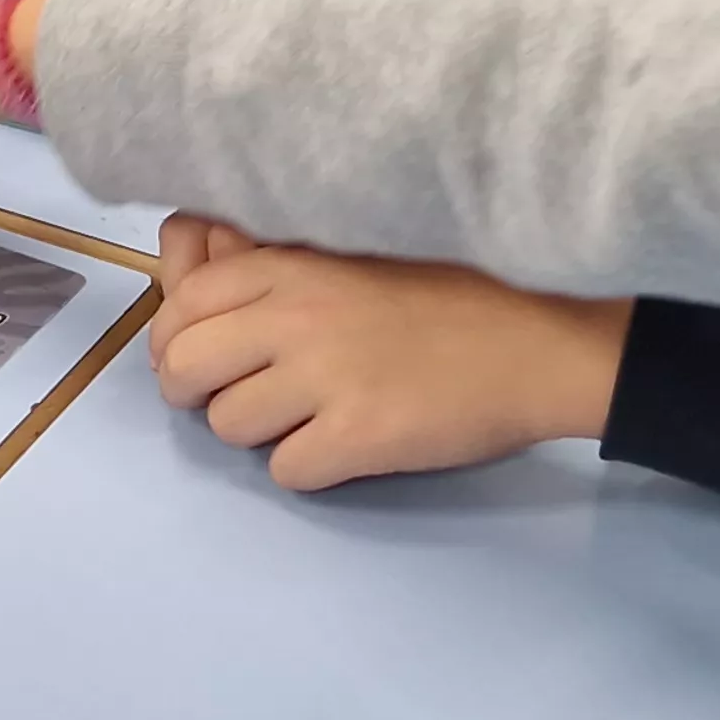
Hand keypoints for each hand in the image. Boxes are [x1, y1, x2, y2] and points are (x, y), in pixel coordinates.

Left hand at [147, 214, 629, 490]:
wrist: (540, 339)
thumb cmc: (456, 290)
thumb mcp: (355, 250)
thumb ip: (272, 256)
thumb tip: (189, 249)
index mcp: (293, 266)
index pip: (184, 303)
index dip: (178, 340)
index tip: (204, 357)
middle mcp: (295, 315)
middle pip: (184, 368)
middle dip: (197, 392)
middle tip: (240, 398)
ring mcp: (324, 377)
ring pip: (228, 426)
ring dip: (260, 432)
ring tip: (309, 417)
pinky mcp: (357, 435)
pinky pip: (286, 470)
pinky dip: (308, 467)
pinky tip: (346, 444)